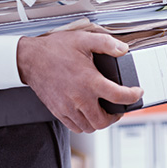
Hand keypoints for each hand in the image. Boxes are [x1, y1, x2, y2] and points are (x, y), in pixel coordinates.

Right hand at [17, 31, 143, 133]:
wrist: (29, 58)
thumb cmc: (55, 49)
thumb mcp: (84, 39)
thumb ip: (107, 44)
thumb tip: (123, 50)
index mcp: (90, 82)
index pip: (119, 97)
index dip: (133, 97)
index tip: (137, 93)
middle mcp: (79, 98)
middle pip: (104, 121)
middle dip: (116, 116)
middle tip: (119, 108)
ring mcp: (68, 107)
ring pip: (90, 127)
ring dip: (101, 122)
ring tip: (104, 112)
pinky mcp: (58, 111)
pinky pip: (76, 127)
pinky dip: (85, 124)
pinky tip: (88, 114)